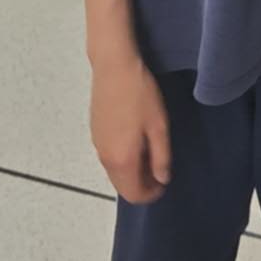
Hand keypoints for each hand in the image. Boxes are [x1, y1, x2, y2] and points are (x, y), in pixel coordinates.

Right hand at [91, 54, 171, 203]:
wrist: (113, 66)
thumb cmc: (140, 94)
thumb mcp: (159, 125)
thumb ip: (161, 157)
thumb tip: (162, 179)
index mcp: (122, 160)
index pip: (134, 194)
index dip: (152, 194)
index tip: (165, 181)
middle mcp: (105, 158)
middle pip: (122, 187)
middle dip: (142, 184)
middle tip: (159, 168)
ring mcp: (97, 144)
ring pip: (114, 172)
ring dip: (132, 171)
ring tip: (149, 151)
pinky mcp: (94, 132)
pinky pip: (109, 157)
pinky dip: (122, 159)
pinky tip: (134, 138)